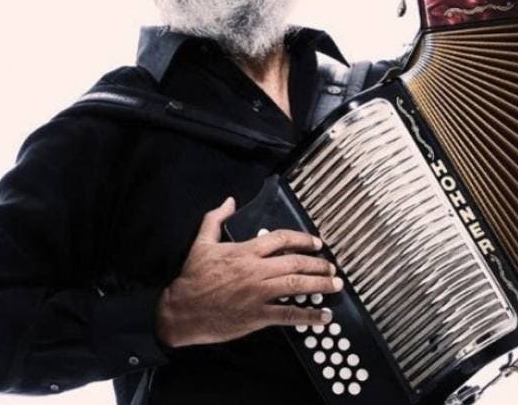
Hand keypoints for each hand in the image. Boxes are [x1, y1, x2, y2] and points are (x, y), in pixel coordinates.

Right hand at [154, 197, 342, 347]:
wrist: (182, 311)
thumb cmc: (192, 278)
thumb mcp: (201, 243)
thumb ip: (215, 219)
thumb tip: (228, 201)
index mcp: (245, 251)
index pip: (281, 239)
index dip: (303, 239)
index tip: (316, 243)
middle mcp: (255, 271)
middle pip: (295, 263)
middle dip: (318, 264)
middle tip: (332, 267)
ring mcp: (258, 294)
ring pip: (296, 286)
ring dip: (320, 284)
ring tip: (336, 285)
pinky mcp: (257, 316)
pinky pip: (288, 314)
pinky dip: (308, 315)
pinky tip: (323, 316)